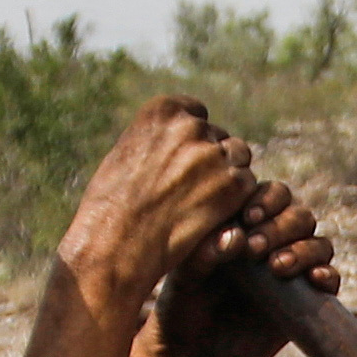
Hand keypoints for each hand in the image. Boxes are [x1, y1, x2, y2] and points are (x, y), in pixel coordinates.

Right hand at [53, 96, 258, 328]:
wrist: (115, 244)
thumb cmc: (110, 207)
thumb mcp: (126, 154)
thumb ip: (158, 140)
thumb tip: (180, 137)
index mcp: (161, 111)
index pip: (195, 113)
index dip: (193, 139)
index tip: (182, 161)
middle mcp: (190, 126)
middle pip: (218, 136)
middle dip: (210, 159)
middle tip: (190, 190)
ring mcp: (213, 154)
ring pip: (237, 156)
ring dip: (227, 176)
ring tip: (199, 204)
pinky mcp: (231, 184)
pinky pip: (246, 183)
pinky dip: (235, 200)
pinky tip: (209, 216)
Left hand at [147, 170, 337, 356]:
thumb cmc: (180, 308)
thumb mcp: (184, 275)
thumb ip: (205, 252)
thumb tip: (238, 236)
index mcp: (245, 226)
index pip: (270, 195)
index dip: (266, 200)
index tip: (248, 218)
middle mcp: (272, 244)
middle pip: (299, 215)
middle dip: (282, 226)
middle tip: (255, 248)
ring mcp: (291, 273)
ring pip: (319, 244)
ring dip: (305, 248)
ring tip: (276, 267)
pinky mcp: (305, 303)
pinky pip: (330, 280)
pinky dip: (328, 275)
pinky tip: (314, 280)